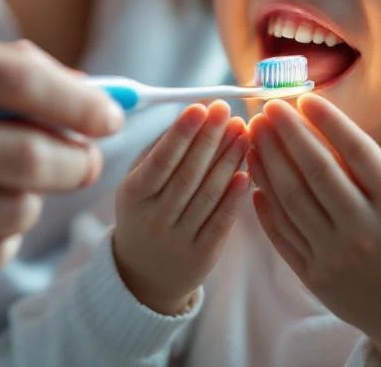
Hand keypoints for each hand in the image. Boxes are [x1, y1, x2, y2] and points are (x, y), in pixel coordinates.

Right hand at [113, 101, 248, 314]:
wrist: (143, 274)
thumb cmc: (144, 212)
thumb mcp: (138, 184)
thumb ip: (161, 150)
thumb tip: (193, 113)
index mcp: (133, 196)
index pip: (162, 160)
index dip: (183, 133)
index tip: (202, 107)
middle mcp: (154, 219)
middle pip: (189, 174)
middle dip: (211, 139)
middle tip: (229, 112)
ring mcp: (178, 240)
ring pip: (208, 194)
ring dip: (229, 160)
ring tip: (244, 133)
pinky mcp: (201, 256)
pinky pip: (221, 221)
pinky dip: (234, 196)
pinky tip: (247, 172)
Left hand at [248, 94, 380, 365]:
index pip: (359, 152)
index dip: (330, 121)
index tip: (306, 97)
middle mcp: (365, 231)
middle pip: (317, 171)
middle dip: (289, 133)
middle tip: (269, 105)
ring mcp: (336, 255)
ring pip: (292, 198)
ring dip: (269, 160)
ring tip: (255, 130)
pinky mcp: (313, 275)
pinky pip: (281, 232)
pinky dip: (265, 201)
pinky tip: (255, 171)